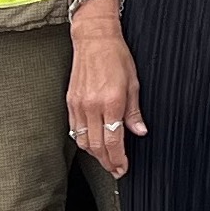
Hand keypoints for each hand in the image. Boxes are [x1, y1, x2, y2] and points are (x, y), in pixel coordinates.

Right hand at [67, 22, 145, 177]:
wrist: (94, 40)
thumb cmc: (117, 57)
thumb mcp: (134, 83)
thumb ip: (134, 111)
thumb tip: (140, 131)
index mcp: (111, 102)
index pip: (113, 140)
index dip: (118, 158)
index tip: (123, 168)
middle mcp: (92, 106)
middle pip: (96, 146)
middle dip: (107, 162)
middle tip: (116, 170)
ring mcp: (78, 105)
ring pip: (83, 141)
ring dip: (94, 154)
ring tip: (106, 160)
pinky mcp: (70, 102)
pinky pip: (75, 129)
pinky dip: (84, 140)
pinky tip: (93, 143)